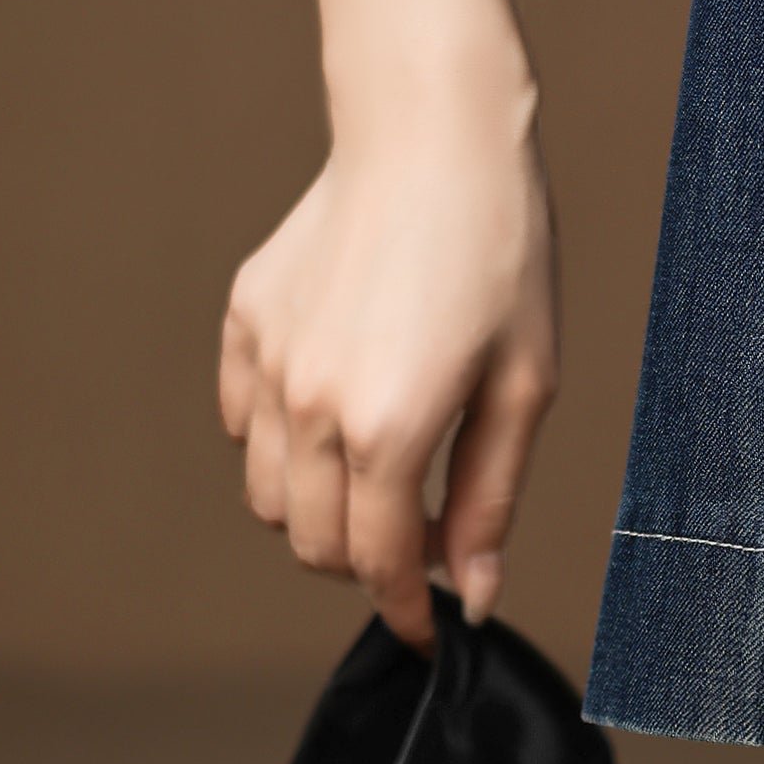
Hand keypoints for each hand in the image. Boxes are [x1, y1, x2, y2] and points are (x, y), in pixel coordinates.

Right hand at [219, 86, 557, 650]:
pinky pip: (239, 426)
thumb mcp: (524, 387)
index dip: (405, 612)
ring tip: (377, 475)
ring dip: (318, 512)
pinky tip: (334, 413)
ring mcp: (268, 364)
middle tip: (420, 539)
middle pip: (314, 546)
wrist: (432, 132)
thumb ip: (489, 499)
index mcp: (388, 430)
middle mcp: (311, 407)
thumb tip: (474, 595)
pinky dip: (278, 447)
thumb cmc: (500, 253)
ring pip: (266, 497)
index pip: (378, 566)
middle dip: (367, 565)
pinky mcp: (245, 322)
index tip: (429, 631)